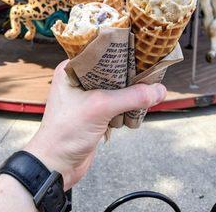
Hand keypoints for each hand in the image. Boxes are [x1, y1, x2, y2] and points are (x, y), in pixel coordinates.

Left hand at [25, 60, 165, 189]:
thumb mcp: (100, 107)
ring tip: (147, 88)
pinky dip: (127, 105)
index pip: (100, 50)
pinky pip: (116, 102)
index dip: (120, 50)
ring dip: (130, 91)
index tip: (141, 49)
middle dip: (130, 73)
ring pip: (117, 86)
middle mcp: (79, 79)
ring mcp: (87, 96)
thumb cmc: (65, 132)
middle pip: (112, 69)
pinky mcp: (95, 111)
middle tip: (150, 70)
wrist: (56, 166)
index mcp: (72, 69)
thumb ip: (131, 97)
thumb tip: (159, 90)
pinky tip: (137, 106)